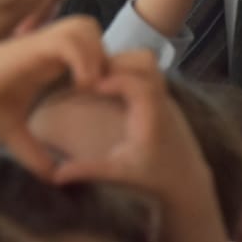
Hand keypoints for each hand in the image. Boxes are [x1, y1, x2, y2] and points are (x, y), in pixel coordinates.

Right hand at [0, 15, 107, 177]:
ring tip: (89, 86)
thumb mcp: (15, 133)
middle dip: (103, 52)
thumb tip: (51, 178)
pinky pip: (68, 41)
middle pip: (90, 27)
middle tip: (100, 86)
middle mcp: (45, 46)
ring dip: (95, 55)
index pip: (87, 43)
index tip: (100, 94)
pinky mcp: (29, 47)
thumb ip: (34, 152)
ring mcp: (38, 43)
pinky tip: (78, 86)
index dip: (100, 63)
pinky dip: (81, 59)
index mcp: (46, 60)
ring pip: (84, 27)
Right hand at [51, 51, 224, 241]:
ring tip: (100, 78)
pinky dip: (128, 69)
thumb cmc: (152, 178)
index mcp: (151, 115)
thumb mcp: (119, 174)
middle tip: (92, 75)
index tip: (90, 85)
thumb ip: (89, 170)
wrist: (185, 180)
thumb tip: (56, 175)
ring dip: (122, 63)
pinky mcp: (162, 95)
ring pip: (147, 61)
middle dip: (116, 62)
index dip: (114, 79)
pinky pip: (146, 69)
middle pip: (144, 62)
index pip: (137, 83)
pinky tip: (110, 85)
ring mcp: (164, 94)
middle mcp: (161, 100)